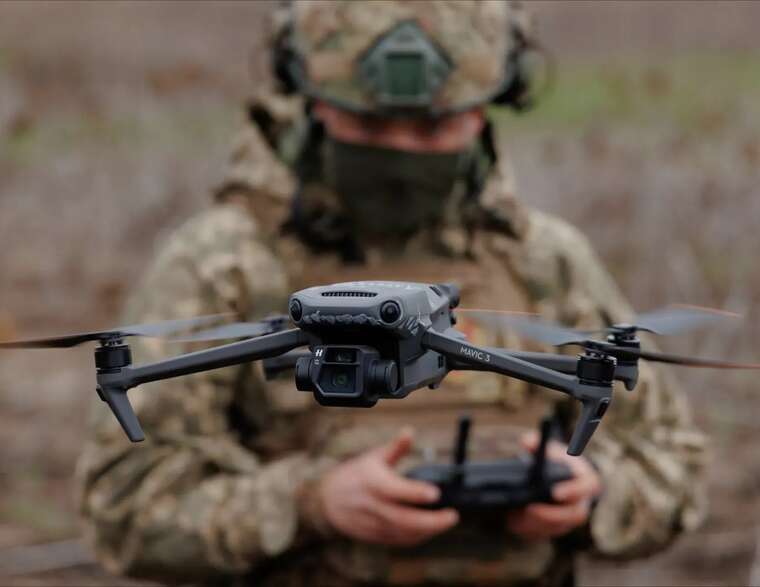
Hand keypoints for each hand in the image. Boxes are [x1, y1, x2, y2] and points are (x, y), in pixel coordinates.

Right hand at [318, 429, 459, 545]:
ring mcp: (372, 523)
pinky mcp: (373, 536)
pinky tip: (430, 530)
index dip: (415, 492)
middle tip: (452, 516)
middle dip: (431, 521)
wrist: (327, 500)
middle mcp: (371, 505)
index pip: (395, 489)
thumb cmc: (355, 475)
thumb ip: (395, 448)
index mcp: (372, 482)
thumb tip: (410, 432)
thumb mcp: (373, 457)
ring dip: (427, 531)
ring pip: (403, 533)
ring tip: (446, 521)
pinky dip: (416, 538)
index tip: (436, 493)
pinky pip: (398, 541)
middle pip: (403, 519)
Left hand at [506, 432, 601, 540]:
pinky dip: (530, 530)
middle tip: (529, 509)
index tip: (554, 492)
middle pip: (572, 515)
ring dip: (537, 524)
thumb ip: (539, 444)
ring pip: (558, 527)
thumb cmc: (558, 462)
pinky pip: (546, 534)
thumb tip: (527, 442)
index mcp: (587, 482)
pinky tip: (514, 522)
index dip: (572, 491)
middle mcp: (583, 503)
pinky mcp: (558, 529)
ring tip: (516, 516)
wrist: (563, 478)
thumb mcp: (552, 449)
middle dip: (550, 514)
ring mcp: (571, 519)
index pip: (585, 488)